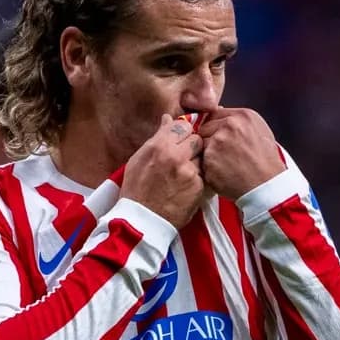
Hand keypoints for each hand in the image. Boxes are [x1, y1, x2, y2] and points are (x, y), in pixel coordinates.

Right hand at [120, 114, 206, 228]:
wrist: (142, 220)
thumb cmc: (137, 190)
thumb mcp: (138, 159)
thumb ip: (156, 138)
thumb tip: (167, 119)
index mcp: (159, 146)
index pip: (181, 125)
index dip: (182, 132)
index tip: (180, 139)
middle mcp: (176, 156)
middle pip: (196, 139)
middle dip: (192, 146)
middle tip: (183, 157)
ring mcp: (189, 172)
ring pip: (201, 157)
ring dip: (196, 162)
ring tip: (183, 174)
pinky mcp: (198, 187)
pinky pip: (203, 175)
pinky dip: (198, 178)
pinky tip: (186, 186)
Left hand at [197, 107, 286, 198]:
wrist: (267, 186)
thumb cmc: (266, 162)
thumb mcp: (260, 132)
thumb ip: (239, 122)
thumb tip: (219, 115)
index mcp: (242, 116)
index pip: (214, 115)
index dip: (215, 129)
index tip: (221, 140)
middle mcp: (229, 125)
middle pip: (205, 128)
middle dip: (210, 141)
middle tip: (225, 155)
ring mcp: (218, 141)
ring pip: (200, 145)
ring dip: (208, 155)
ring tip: (226, 165)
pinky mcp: (210, 158)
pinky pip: (201, 161)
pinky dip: (208, 169)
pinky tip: (223, 174)